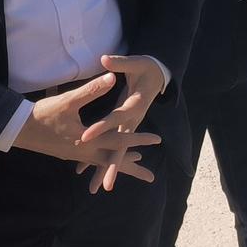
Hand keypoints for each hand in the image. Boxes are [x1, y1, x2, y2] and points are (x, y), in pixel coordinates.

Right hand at [11, 73, 161, 184]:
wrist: (18, 129)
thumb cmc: (43, 114)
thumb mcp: (69, 100)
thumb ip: (92, 90)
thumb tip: (112, 78)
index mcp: (88, 141)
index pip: (119, 141)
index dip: (138, 139)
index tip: (156, 141)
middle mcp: (85, 152)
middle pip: (114, 161)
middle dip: (132, 167)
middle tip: (151, 176)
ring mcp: (77, 154)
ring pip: (103, 162)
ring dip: (119, 164)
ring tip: (136, 165)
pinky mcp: (70, 152)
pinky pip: (93, 160)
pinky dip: (104, 161)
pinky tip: (107, 160)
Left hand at [77, 55, 168, 191]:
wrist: (159, 74)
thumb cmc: (147, 68)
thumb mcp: (136, 63)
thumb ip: (120, 63)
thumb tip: (104, 58)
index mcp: (135, 105)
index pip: (115, 118)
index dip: (101, 127)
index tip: (86, 136)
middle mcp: (133, 119)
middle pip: (121, 145)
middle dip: (113, 165)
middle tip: (105, 184)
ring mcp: (130, 125)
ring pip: (118, 151)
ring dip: (108, 168)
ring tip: (97, 188)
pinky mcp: (126, 126)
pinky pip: (115, 146)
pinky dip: (105, 158)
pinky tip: (89, 170)